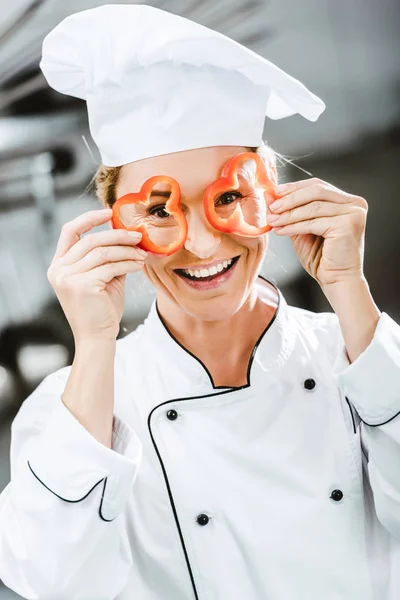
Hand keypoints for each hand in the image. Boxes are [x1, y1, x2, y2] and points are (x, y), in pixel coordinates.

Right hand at [47, 208, 147, 341]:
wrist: (97, 337)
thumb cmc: (101, 308)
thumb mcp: (102, 277)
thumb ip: (108, 257)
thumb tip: (127, 234)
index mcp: (59, 264)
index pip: (69, 230)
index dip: (89, 218)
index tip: (110, 212)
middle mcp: (58, 269)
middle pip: (90, 240)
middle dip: (117, 235)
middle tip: (138, 236)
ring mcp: (67, 277)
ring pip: (102, 252)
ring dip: (126, 251)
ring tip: (142, 254)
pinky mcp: (81, 285)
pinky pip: (110, 267)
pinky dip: (128, 263)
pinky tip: (139, 265)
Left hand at [267, 178, 367, 287]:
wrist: (337, 280)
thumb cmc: (322, 258)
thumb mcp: (301, 229)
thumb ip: (289, 211)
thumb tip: (269, 194)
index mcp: (347, 201)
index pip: (317, 185)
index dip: (294, 187)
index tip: (274, 192)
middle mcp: (354, 204)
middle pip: (316, 191)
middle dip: (290, 198)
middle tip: (271, 206)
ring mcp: (353, 213)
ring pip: (313, 206)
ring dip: (289, 213)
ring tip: (272, 220)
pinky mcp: (347, 225)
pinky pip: (314, 222)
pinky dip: (294, 226)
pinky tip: (281, 230)